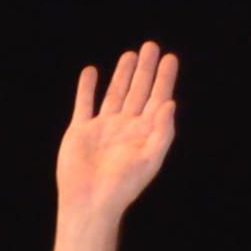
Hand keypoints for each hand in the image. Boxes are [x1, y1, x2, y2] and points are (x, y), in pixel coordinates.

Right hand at [54, 43, 176, 225]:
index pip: (157, 99)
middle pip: (138, 91)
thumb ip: (163, 132)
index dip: (164, 78)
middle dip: (145, 70)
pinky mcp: (81, 132)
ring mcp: (103, 128)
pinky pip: (84, 104)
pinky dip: (87, 88)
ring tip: (129, 54)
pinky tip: (91, 72)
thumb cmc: (122, 187)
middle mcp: (125, 127)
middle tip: (151, 47)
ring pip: (114, 94)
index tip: (170, 58)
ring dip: (122, 74)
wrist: (89, 203)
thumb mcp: (149, 160)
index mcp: (144, 133)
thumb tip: (170, 103)